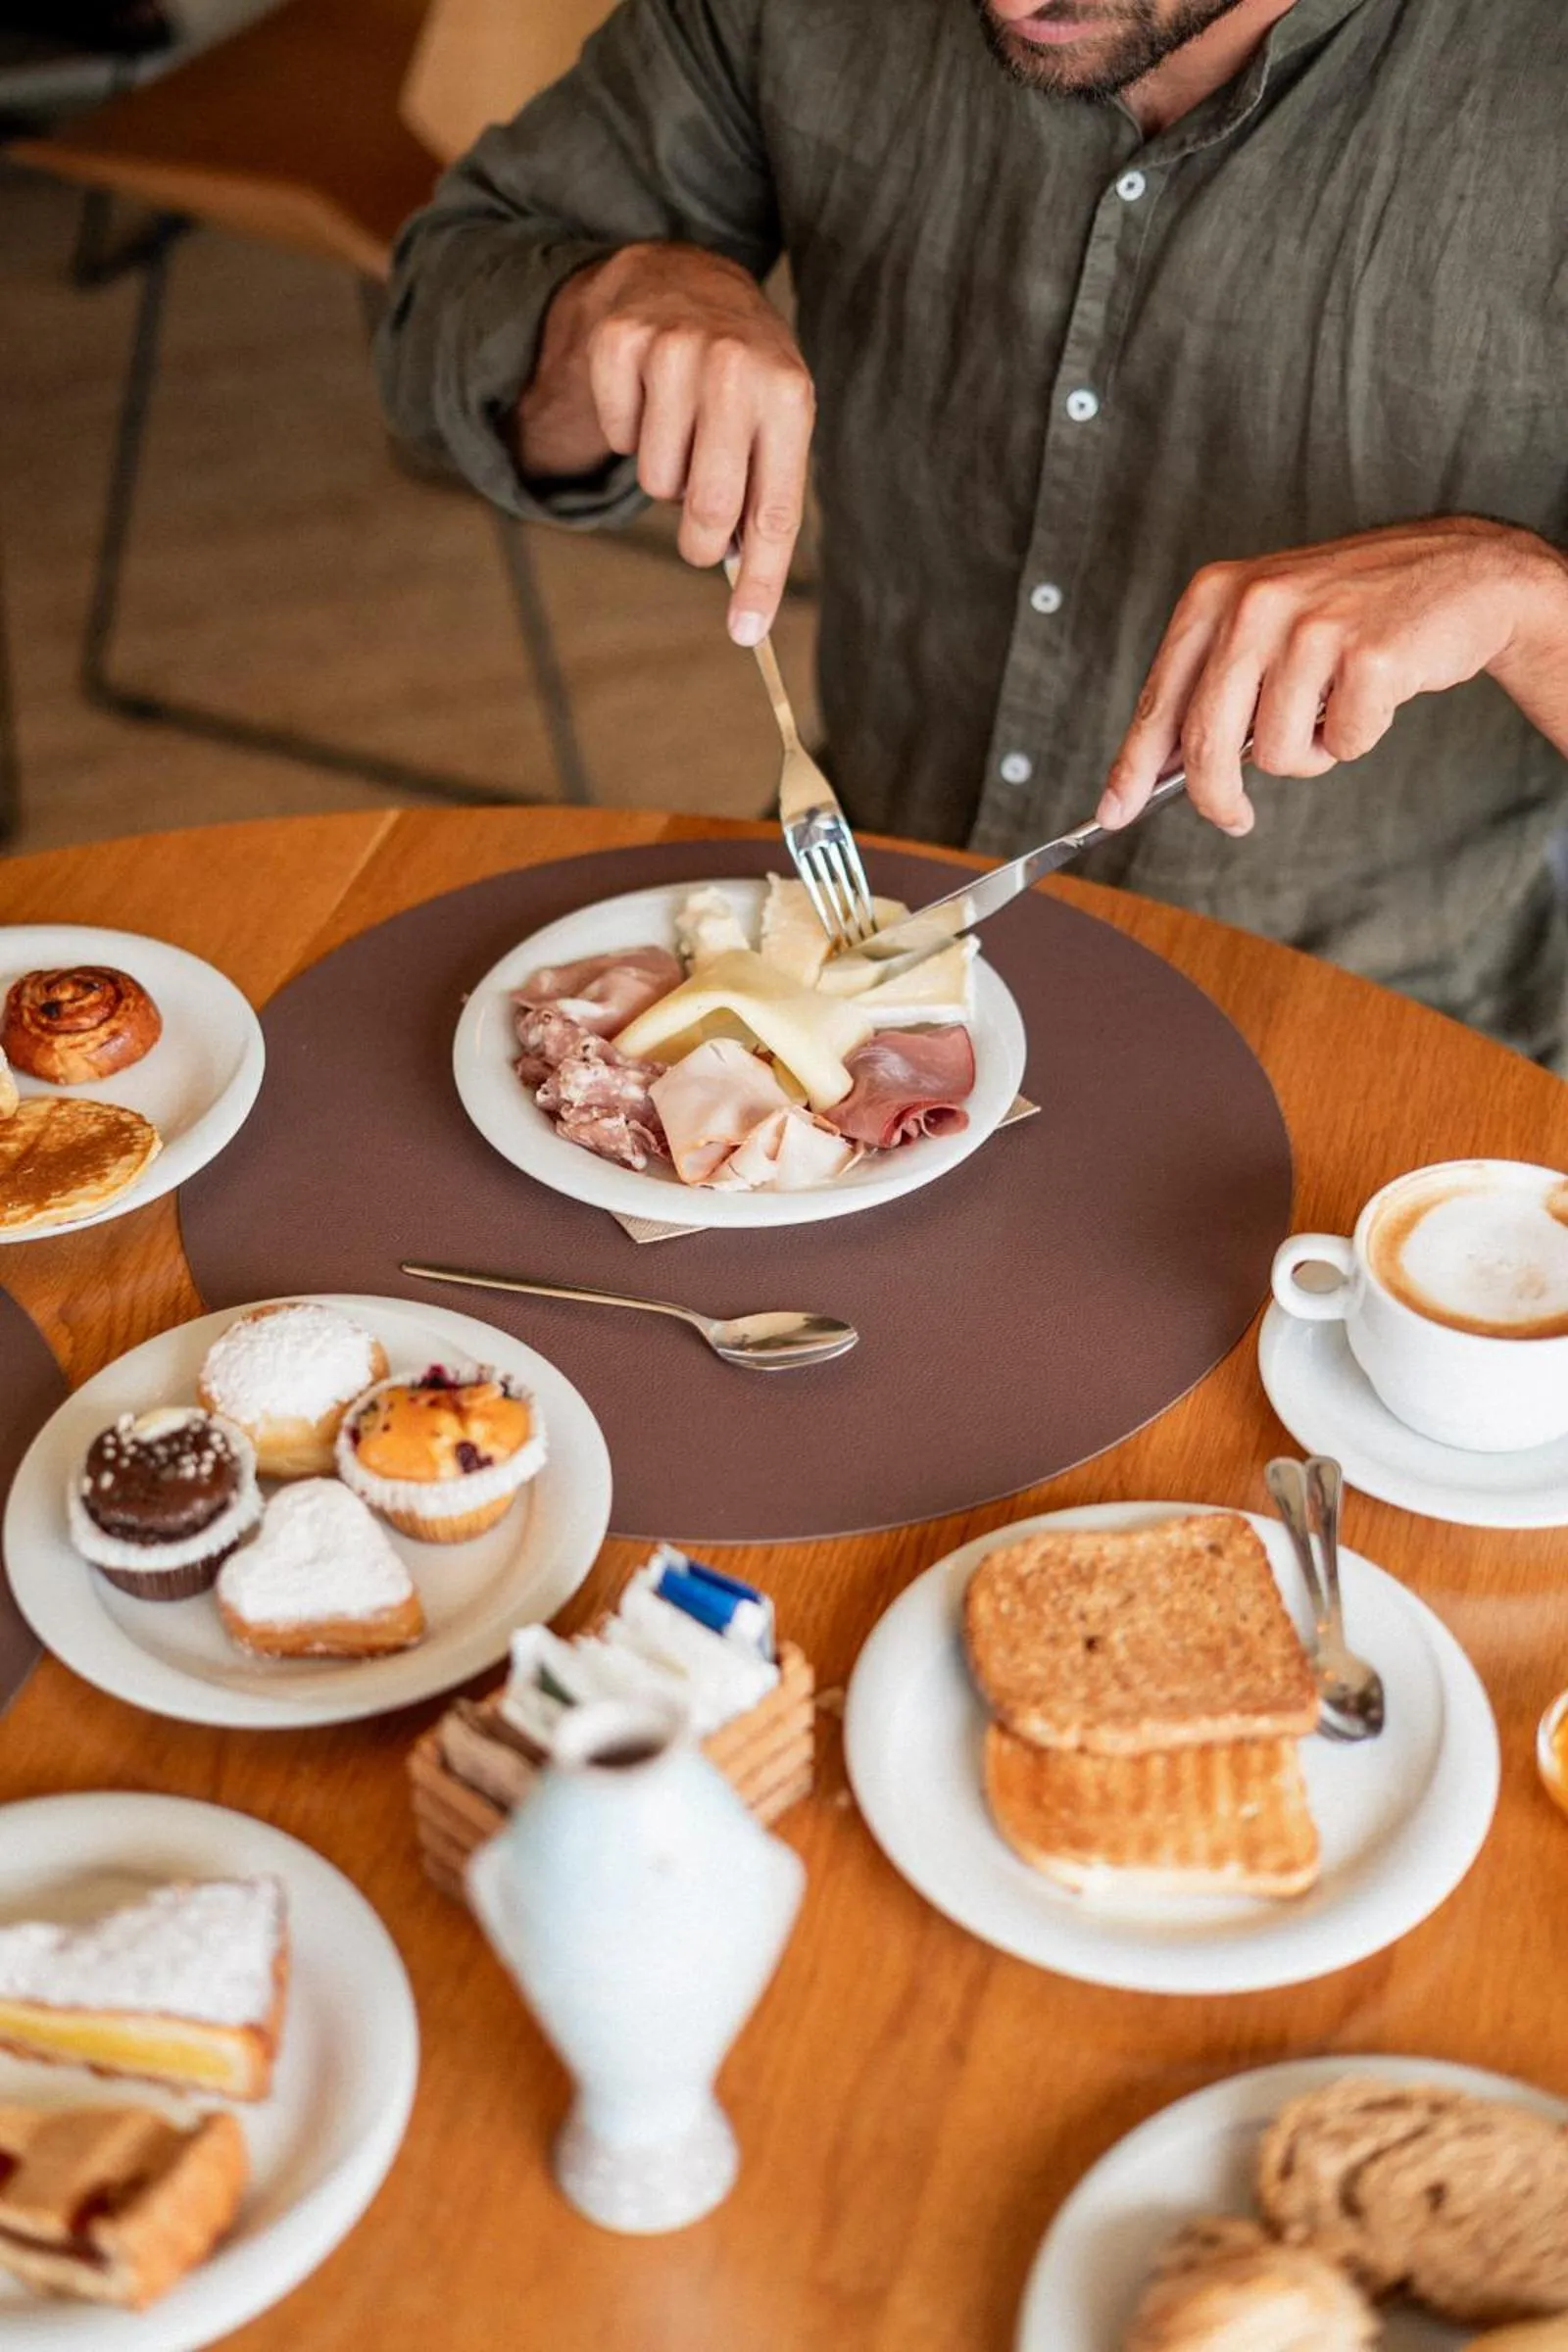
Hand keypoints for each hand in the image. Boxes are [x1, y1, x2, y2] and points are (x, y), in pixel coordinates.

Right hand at [518, 242, 814, 645]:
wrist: (686, 278)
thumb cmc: (743, 374)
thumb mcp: (777, 420)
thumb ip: (766, 498)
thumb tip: (748, 599)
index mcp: (788, 395)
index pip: (773, 510)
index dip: (761, 580)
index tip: (747, 632)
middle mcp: (734, 367)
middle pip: (709, 508)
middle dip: (702, 541)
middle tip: (702, 536)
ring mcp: (673, 351)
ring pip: (656, 481)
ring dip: (668, 475)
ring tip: (684, 432)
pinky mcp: (619, 345)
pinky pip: (617, 439)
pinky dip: (631, 435)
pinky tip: (650, 400)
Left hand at [1098, 518, 1567, 835]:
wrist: (1460, 573)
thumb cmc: (1355, 610)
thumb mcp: (1267, 624)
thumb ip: (1213, 685)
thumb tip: (1157, 767)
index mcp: (1217, 594)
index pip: (1159, 697)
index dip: (1132, 765)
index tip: (1112, 811)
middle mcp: (1256, 602)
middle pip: (1205, 740)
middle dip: (1216, 796)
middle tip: (1234, 819)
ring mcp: (1312, 626)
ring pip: (1275, 753)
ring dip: (1309, 754)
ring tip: (1333, 709)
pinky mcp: (1367, 654)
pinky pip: (1342, 745)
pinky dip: (1358, 739)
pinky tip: (1375, 694)